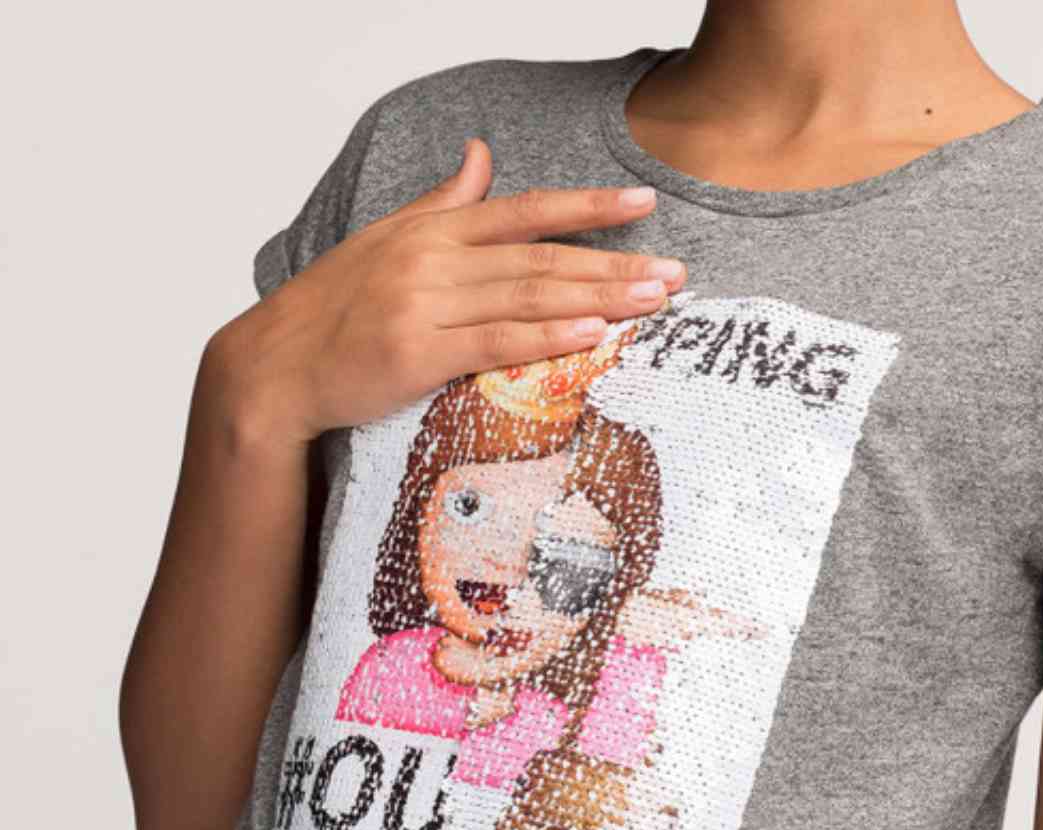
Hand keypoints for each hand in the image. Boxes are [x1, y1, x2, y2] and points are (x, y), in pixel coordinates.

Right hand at [202, 137, 684, 455]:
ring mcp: (423, 305)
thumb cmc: (333, 305)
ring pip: (526, 295)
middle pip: (540, 256)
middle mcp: (432, 260)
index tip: (642, 205)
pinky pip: (494, 341)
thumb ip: (443, 201)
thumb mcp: (386, 238)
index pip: (524, 211)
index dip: (587, 207)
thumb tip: (480, 154)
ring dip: (597, 296)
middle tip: (672, 272)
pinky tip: (592, 333)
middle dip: (613, 262)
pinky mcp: (415, 353)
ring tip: (652, 300)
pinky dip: (547, 335)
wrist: (274, 366)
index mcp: (431, 230)